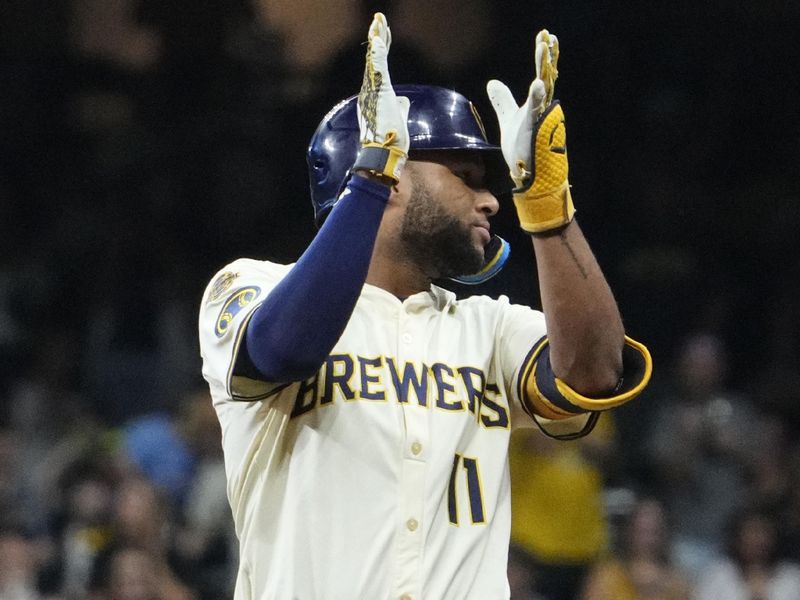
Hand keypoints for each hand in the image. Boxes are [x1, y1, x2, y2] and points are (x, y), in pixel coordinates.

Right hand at [353, 13, 409, 184]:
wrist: (383, 156)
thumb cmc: (391, 143)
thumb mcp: (399, 120)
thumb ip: (400, 108)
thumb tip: (403, 100)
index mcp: (374, 97)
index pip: (378, 69)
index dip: (381, 52)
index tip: (384, 36)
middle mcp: (368, 92)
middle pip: (374, 60)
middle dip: (378, 38)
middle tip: (380, 20)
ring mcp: (371, 91)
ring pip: (374, 59)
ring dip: (377, 38)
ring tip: (379, 21)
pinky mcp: (378, 92)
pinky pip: (377, 68)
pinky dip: (377, 52)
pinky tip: (378, 37)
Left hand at [486, 30, 574, 232]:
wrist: (529, 176)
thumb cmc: (522, 149)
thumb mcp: (509, 119)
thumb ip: (503, 101)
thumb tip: (493, 82)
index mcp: (536, 104)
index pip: (540, 74)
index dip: (543, 56)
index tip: (545, 37)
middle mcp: (542, 109)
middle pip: (546, 76)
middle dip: (547, 57)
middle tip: (547, 36)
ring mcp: (541, 119)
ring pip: (544, 90)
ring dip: (544, 69)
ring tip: (544, 49)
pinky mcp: (535, 131)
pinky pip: (537, 112)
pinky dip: (538, 98)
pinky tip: (537, 85)